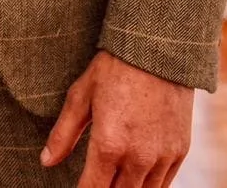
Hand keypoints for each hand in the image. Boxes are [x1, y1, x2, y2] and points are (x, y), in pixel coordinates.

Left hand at [42, 50, 192, 187]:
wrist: (158, 51)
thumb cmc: (113, 70)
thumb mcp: (80, 97)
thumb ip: (63, 134)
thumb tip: (46, 161)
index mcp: (109, 145)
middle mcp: (138, 158)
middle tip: (95, 181)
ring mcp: (162, 157)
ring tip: (113, 182)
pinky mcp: (180, 151)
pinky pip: (164, 184)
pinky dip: (149, 187)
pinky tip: (136, 182)